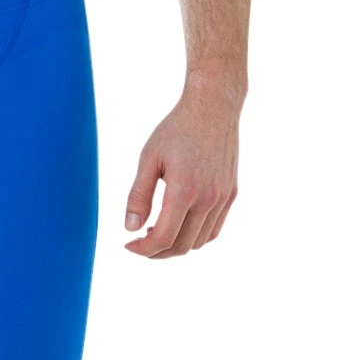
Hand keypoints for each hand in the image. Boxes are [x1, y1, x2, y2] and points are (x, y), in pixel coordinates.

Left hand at [123, 77, 239, 258]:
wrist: (213, 107)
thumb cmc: (177, 129)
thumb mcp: (149, 157)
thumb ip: (139, 195)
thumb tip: (131, 228)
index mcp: (184, 190)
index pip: (164, 238)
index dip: (144, 249)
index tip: (129, 245)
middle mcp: (208, 199)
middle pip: (182, 246)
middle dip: (158, 252)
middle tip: (140, 242)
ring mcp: (223, 198)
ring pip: (200, 242)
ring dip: (178, 245)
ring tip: (158, 231)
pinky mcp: (231, 194)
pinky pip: (214, 229)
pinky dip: (197, 236)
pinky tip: (180, 224)